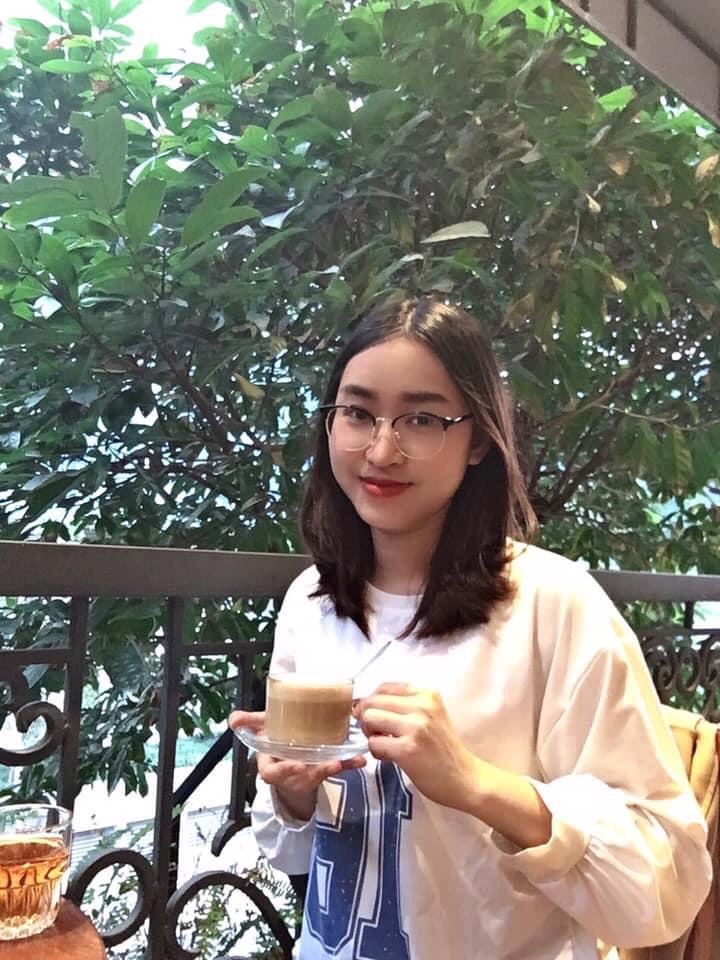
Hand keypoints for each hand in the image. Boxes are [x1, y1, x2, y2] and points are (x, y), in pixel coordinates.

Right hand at [228, 710, 366, 821]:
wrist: (288, 767)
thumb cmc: (276, 747)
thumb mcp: (262, 734)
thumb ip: (248, 724)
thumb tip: (233, 719)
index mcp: (272, 765)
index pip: (272, 773)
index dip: (284, 770)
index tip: (297, 764)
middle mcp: (290, 772)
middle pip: (299, 776)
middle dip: (313, 772)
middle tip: (327, 764)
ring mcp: (307, 773)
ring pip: (319, 774)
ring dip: (332, 767)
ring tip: (342, 760)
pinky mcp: (323, 771)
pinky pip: (336, 768)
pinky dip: (349, 764)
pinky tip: (361, 760)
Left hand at [355, 684, 478, 810]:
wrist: (465, 778)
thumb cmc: (444, 750)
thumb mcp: (431, 716)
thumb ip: (405, 706)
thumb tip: (364, 705)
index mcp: (427, 694)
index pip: (384, 687)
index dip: (372, 702)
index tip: (376, 717)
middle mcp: (422, 705)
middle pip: (372, 702)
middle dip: (367, 718)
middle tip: (379, 734)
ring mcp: (415, 727)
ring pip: (369, 719)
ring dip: (370, 734)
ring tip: (385, 745)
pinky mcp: (407, 749)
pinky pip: (374, 743)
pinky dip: (376, 752)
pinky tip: (390, 758)